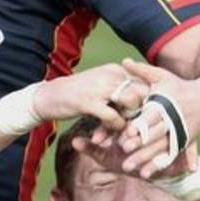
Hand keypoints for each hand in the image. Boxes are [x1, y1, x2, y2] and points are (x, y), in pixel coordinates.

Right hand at [32, 64, 149, 131]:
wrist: (48, 96)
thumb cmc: (78, 93)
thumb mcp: (102, 85)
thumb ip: (121, 88)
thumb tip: (146, 98)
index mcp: (115, 69)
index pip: (144, 82)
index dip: (151, 100)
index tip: (149, 115)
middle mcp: (110, 74)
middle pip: (142, 92)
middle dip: (144, 110)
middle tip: (140, 125)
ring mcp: (99, 87)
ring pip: (131, 102)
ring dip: (132, 119)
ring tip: (127, 129)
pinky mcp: (87, 102)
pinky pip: (113, 116)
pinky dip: (116, 126)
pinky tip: (110, 131)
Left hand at [116, 58, 199, 177]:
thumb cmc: (180, 86)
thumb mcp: (162, 76)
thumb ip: (142, 71)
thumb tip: (123, 61)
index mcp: (165, 104)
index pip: (150, 117)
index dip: (138, 126)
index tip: (124, 135)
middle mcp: (172, 120)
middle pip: (154, 135)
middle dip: (139, 145)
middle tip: (123, 152)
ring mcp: (179, 132)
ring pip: (160, 149)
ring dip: (145, 159)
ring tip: (129, 169)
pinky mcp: (182, 142)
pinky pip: (169, 156)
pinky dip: (158, 165)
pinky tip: (145, 174)